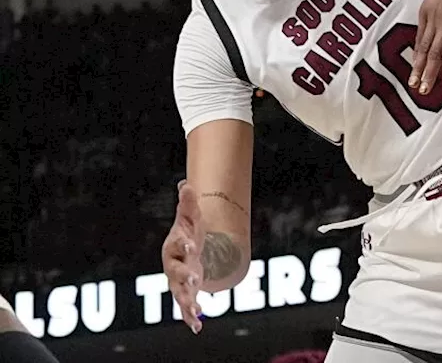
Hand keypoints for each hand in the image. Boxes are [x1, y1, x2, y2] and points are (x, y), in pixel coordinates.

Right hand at [162, 180, 204, 333]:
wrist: (186, 249)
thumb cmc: (188, 232)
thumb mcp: (190, 217)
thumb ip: (188, 203)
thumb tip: (186, 184)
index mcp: (175, 245)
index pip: (178, 243)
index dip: (184, 243)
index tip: (192, 245)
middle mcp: (173, 265)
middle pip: (176, 271)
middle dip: (185, 274)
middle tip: (195, 278)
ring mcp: (178, 281)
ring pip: (180, 293)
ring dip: (188, 301)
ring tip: (197, 311)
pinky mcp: (186, 294)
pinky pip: (186, 307)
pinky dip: (191, 318)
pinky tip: (197, 328)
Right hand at [409, 0, 441, 93]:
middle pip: (435, 51)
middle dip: (429, 72)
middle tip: (424, 89)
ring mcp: (432, 17)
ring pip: (424, 46)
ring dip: (419, 66)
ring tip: (414, 83)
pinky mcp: (424, 13)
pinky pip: (419, 36)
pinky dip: (417, 51)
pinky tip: (414, 64)